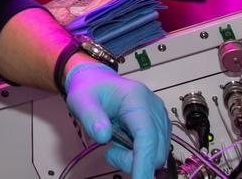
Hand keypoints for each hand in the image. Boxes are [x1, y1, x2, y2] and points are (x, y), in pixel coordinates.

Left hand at [64, 62, 168, 178]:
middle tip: (110, 150)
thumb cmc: (90, 90)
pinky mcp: (160, 127)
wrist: (98, 81)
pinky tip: (124, 141)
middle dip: (132, 160)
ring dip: (135, 157)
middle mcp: (155, 109)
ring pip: (156, 154)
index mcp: (137, 100)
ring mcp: (160, 118)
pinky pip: (155, 150)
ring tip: (115, 141)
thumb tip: (104, 137)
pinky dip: (139, 153)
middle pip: (155, 150)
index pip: (146, 136)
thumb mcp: (81, 101)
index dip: (144, 161)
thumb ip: (90, 117)